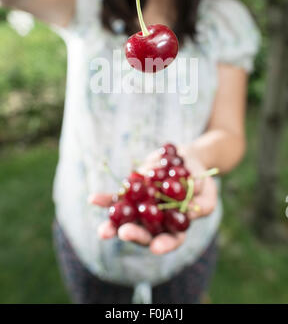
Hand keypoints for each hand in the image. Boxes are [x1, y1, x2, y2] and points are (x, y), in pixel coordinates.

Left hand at [88, 146, 217, 254]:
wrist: (185, 160)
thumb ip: (202, 203)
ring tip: (103, 231)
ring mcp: (142, 208)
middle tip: (124, 233)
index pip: (171, 240)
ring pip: (126, 220)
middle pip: (144, 233)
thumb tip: (189, 207)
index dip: (164, 245)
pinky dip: (105, 200)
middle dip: (133, 234)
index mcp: (175, 226)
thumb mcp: (208, 191)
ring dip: (112, 225)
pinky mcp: (132, 193)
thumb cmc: (200, 179)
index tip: (156, 247)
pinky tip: (93, 199)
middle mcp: (156, 221)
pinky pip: (117, 198)